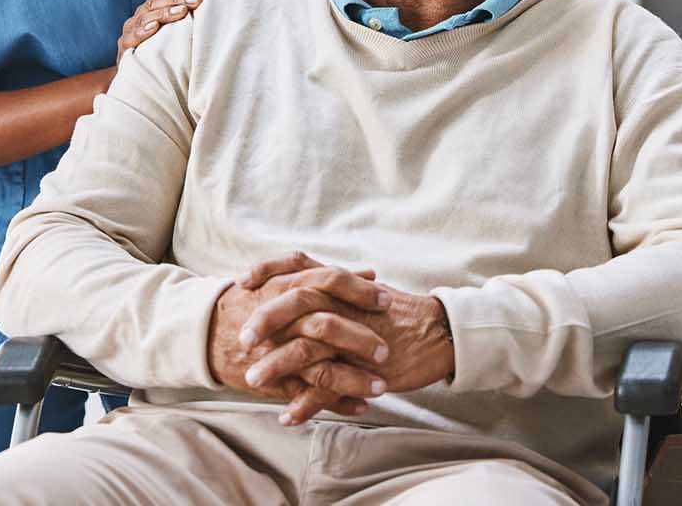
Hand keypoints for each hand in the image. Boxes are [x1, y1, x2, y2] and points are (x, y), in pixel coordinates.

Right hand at [117, 0, 201, 64]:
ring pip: (145, 17)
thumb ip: (182, 16)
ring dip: (164, 13)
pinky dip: (142, 31)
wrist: (138, 80)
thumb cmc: (161, 53)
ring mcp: (130, 32)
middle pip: (155, 1)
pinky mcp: (124, 49)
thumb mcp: (172, 32)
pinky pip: (131, 38)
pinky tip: (155, 27)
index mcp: (149, 10)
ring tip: (182, 11)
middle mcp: (138, 17)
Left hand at [238, 252, 456, 423]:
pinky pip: (330, 387)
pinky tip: (287, 416)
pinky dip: (306, 403)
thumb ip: (332, 283)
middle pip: (296, 303)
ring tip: (253, 380)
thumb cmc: (397, 312)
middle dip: (265, 320)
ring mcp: (353, 337)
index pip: (297, 266)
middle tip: (242, 338)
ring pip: (307, 349)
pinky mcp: (364, 368)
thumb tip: (300, 278)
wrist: (438, 332)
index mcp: (340, 284)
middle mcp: (343, 305)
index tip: (242, 282)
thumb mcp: (362, 290)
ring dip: (276, 366)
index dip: (267, 270)